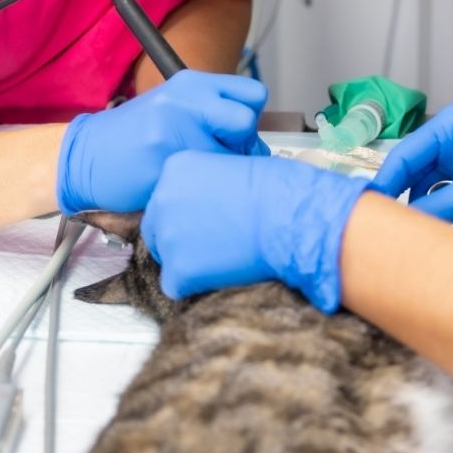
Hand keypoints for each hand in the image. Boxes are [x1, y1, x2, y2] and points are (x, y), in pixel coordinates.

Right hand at [57, 71, 270, 214]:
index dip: (249, 117)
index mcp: (191, 83)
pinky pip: (205, 179)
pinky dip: (198, 185)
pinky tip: (177, 179)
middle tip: (217, 154)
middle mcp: (184, 100)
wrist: (83, 157)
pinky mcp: (163, 161)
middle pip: (246, 123)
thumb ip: (215, 113)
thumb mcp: (175, 107)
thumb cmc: (135, 135)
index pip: (254, 94)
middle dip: (240, 145)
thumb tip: (256, 142)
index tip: (234, 132)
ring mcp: (173, 130)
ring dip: (220, 169)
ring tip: (192, 168)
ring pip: (230, 156)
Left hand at [141, 150, 370, 309]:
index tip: (215, 218)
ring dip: (191, 261)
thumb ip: (210, 184)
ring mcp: (168, 237)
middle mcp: (162, 198)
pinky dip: (196, 284)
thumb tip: (210, 205)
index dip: (191, 212)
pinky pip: (176, 285)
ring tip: (227, 256)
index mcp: (176, 168)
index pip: (167, 198)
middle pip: (158, 228)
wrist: (294, 216)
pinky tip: (224, 272)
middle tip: (218, 242)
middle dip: (183, 237)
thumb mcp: (237, 167)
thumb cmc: (281, 189)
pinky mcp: (179, 270)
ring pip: (167, 258)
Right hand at [371, 105, 452, 230]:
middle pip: (410, 170)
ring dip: (416, 206)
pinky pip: (440, 194)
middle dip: (397, 196)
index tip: (365, 209)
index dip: (384, 183)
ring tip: (401, 231)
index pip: (405, 155)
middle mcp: (451, 138)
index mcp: (452, 126)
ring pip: (423, 185)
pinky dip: (433, 210)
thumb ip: (442, 207)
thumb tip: (407, 226)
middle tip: (377, 226)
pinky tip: (426, 228)